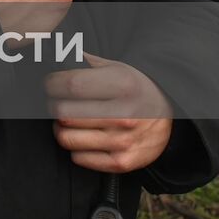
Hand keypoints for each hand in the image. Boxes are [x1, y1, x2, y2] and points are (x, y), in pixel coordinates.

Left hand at [46, 52, 173, 173]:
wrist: (167, 112)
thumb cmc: (131, 86)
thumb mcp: (113, 66)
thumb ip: (81, 61)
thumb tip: (51, 56)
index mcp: (122, 86)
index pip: (70, 85)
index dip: (52, 84)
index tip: (50, 84)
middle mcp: (124, 115)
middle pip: (63, 114)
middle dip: (53, 106)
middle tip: (58, 102)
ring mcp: (124, 141)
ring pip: (66, 138)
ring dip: (60, 128)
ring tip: (68, 120)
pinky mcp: (123, 162)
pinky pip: (78, 158)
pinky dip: (75, 148)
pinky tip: (84, 137)